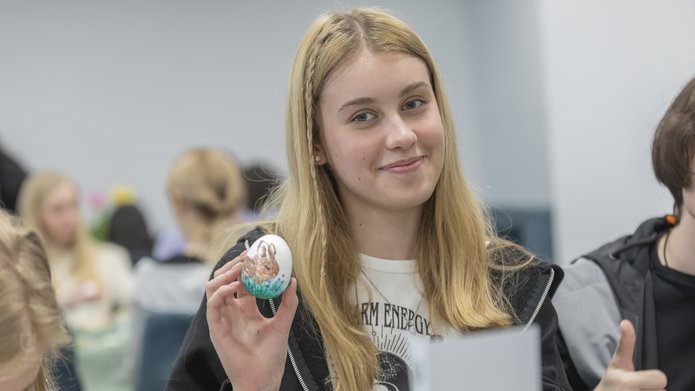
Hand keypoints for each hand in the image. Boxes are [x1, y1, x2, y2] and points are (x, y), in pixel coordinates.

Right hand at [206, 251, 298, 390]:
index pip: (242, 281)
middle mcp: (232, 312)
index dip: (246, 267)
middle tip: (247, 256)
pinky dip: (221, 291)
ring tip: (240, 268)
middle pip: (225, 280)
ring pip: (213, 288)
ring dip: (224, 274)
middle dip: (233, 266)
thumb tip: (293, 280)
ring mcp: (222, 319)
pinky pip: (212, 305)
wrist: (263, 379)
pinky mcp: (216, 329)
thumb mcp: (282, 324)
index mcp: (246, 309)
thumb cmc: (271, 356)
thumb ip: (288, 303)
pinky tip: (235, 286)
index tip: (256, 254)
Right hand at [594, 320, 666, 390]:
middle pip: (661, 390)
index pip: (660, 379)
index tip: (639, 381)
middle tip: (637, 389)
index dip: (654, 379)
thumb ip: (626, 344)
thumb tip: (626, 321)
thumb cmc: (612, 381)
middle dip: (652, 390)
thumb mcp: (617, 362)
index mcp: (627, 382)